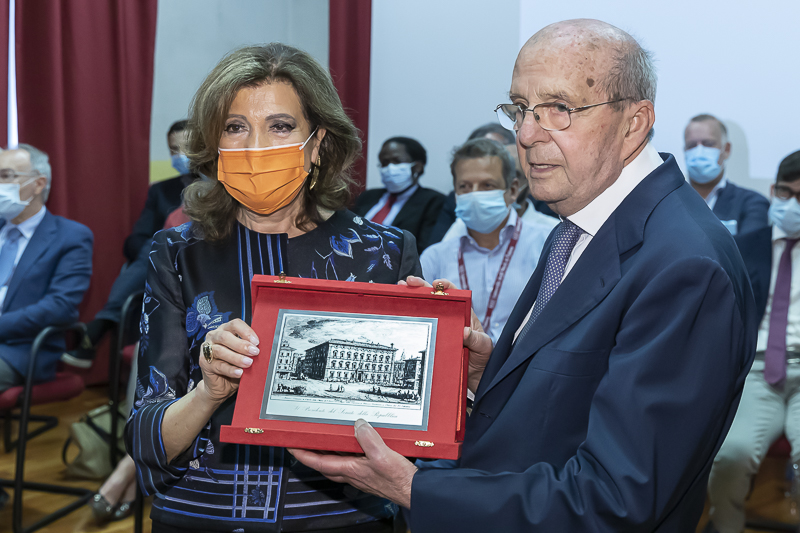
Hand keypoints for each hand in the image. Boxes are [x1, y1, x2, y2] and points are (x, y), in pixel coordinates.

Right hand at [198, 319, 259, 404]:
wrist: (221, 384)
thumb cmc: (233, 365)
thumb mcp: (243, 354)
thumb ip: (249, 348)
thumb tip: (262, 347)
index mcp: (225, 330)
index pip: (235, 324)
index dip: (246, 331)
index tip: (256, 342)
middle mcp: (214, 336)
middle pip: (225, 336)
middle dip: (242, 344)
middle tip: (254, 352)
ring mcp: (207, 349)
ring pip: (220, 350)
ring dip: (236, 357)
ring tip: (248, 363)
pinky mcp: (204, 363)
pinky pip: (218, 365)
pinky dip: (230, 369)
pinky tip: (239, 372)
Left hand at [288, 419, 416, 508]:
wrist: (413, 490)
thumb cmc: (398, 479)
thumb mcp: (383, 455)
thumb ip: (369, 439)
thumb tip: (358, 425)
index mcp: (352, 469)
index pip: (319, 463)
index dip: (303, 454)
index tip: (292, 447)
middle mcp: (353, 474)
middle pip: (325, 465)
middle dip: (311, 455)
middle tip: (303, 444)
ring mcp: (361, 475)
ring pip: (337, 465)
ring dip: (328, 455)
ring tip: (324, 441)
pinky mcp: (370, 473)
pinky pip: (351, 463)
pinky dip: (346, 454)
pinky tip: (354, 445)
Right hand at [403, 276, 491, 392]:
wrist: (476, 375)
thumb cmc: (484, 357)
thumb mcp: (484, 347)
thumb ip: (477, 339)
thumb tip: (465, 332)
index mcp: (463, 314)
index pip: (454, 295)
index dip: (445, 286)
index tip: (436, 284)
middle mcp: (450, 318)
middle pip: (434, 298)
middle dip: (421, 287)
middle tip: (409, 282)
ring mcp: (440, 328)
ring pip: (425, 310)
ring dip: (412, 298)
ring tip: (400, 289)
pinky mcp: (432, 338)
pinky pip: (422, 327)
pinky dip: (410, 319)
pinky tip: (400, 313)